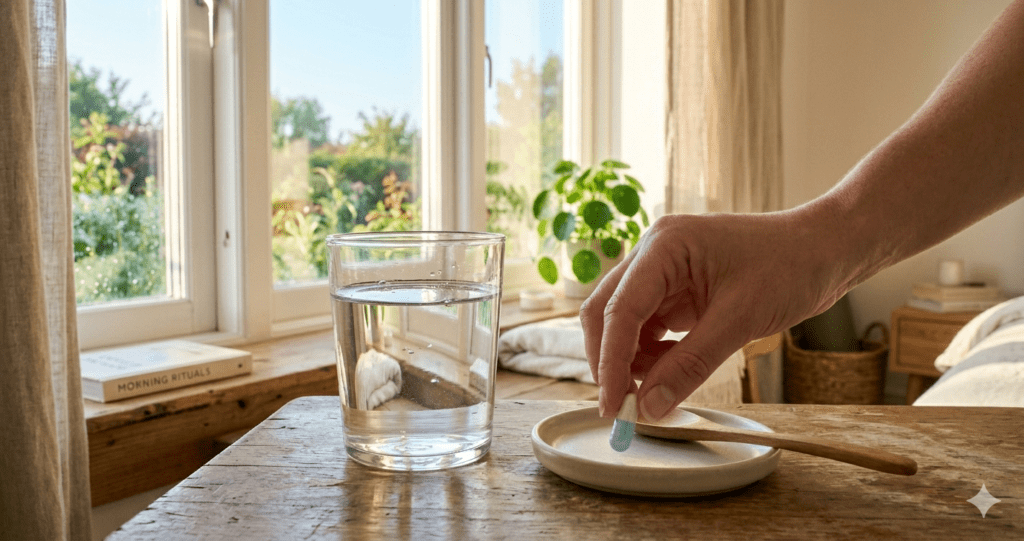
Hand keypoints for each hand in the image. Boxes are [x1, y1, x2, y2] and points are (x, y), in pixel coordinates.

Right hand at [581, 210, 846, 420]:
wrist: (825, 249)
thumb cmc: (791, 265)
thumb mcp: (741, 319)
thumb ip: (691, 364)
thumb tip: (650, 406)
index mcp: (664, 246)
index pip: (618, 309)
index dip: (610, 361)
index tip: (612, 404)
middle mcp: (654, 255)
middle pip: (606, 312)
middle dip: (611, 361)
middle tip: (624, 406)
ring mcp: (663, 272)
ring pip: (624, 324)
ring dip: (632, 361)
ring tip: (658, 390)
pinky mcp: (676, 291)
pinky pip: (648, 328)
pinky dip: (652, 356)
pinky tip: (670, 373)